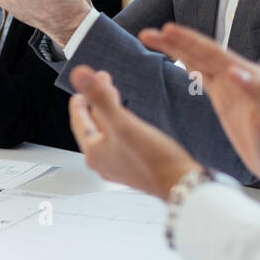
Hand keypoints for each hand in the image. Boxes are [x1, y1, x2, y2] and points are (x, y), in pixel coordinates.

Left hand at [68, 66, 200, 199]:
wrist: (181, 184)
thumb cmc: (152, 158)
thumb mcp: (123, 122)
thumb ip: (100, 97)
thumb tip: (78, 74)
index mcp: (93, 151)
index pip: (79, 120)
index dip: (81, 99)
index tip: (83, 85)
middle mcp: (101, 161)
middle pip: (93, 126)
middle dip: (97, 102)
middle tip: (103, 82)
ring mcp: (117, 166)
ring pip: (107, 134)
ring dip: (110, 113)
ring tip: (115, 97)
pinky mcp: (133, 168)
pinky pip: (120, 142)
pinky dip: (121, 126)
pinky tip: (130, 123)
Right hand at [139, 23, 259, 204]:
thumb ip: (254, 90)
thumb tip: (232, 70)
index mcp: (247, 75)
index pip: (212, 53)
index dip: (188, 41)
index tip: (166, 30)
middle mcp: (238, 76)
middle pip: (201, 53)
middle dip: (175, 41)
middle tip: (148, 33)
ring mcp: (231, 86)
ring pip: (199, 62)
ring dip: (177, 50)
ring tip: (154, 39)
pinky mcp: (225, 99)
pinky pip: (203, 76)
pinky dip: (188, 65)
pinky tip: (179, 60)